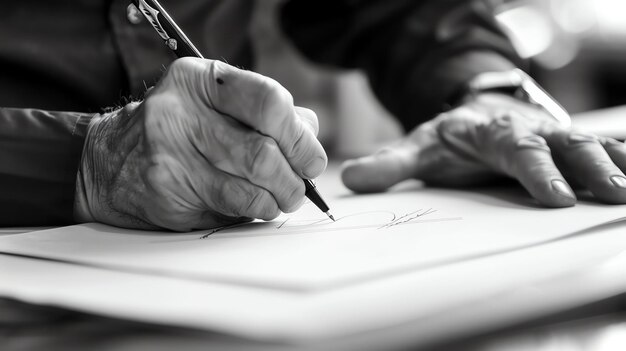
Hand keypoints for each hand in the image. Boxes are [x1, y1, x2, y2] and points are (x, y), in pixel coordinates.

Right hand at [74, 57, 326, 230]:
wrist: (111, 159)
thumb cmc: (179, 128)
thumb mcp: (216, 101)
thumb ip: (266, 113)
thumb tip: (310, 137)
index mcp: (201, 80)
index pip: (269, 102)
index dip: (300, 136)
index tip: (311, 158)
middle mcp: (181, 114)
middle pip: (263, 152)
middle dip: (294, 178)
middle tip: (300, 188)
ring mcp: (170, 157)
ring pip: (250, 187)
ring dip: (279, 200)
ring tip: (281, 198)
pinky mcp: (167, 194)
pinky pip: (231, 209)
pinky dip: (255, 211)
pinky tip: (254, 206)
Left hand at [342, 93, 625, 206]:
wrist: (477, 109)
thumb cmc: (454, 135)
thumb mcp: (420, 145)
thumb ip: (390, 164)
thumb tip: (352, 179)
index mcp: (493, 133)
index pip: (517, 151)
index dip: (536, 171)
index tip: (554, 196)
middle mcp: (529, 131)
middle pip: (561, 146)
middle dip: (586, 168)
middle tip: (609, 192)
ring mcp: (552, 135)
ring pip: (588, 145)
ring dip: (612, 164)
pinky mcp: (566, 143)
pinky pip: (602, 146)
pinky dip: (621, 157)